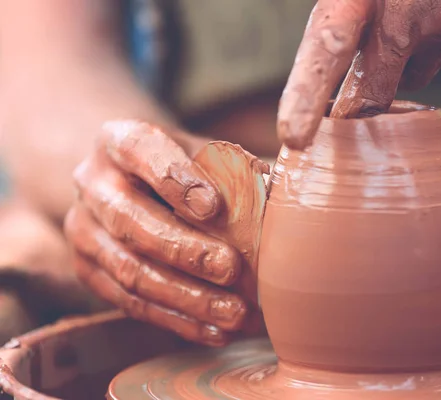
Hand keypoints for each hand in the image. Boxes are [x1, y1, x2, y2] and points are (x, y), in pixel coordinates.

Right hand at [64, 121, 252, 345]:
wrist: (130, 186)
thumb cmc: (181, 169)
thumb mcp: (203, 155)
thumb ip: (235, 168)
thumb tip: (284, 193)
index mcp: (118, 140)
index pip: (139, 150)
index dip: (174, 179)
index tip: (214, 206)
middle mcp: (92, 183)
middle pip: (130, 220)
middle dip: (184, 250)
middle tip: (231, 269)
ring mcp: (82, 229)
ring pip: (130, 270)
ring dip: (186, 297)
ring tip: (234, 313)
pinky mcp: (86, 270)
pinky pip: (130, 303)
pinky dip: (177, 320)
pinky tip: (216, 331)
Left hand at [277, 0, 440, 148]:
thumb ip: (345, 24)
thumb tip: (351, 102)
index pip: (325, 49)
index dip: (306, 94)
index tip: (293, 136)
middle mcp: (401, 5)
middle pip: (374, 89)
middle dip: (361, 108)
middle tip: (351, 113)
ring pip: (417, 73)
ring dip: (414, 56)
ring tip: (421, 8)